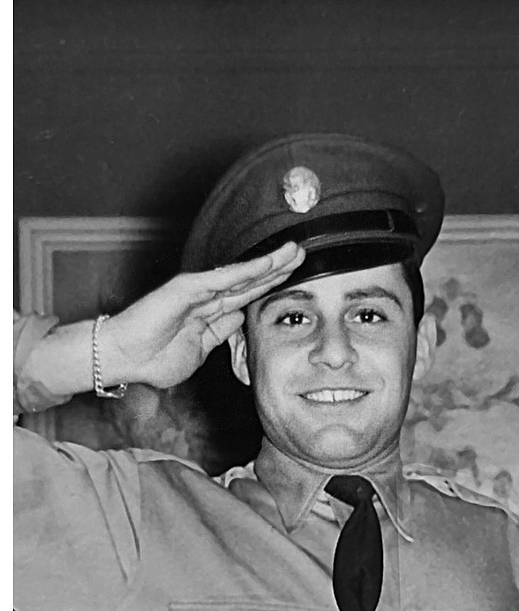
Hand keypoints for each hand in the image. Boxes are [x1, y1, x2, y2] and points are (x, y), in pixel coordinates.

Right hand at [100, 242, 304, 388]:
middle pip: (251, 279)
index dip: (273, 285)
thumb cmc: (154, 358)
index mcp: (211, 311)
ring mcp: (198, 290)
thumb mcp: (200, 350)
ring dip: (269, 263)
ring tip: (294, 251)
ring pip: (243, 274)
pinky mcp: (187, 288)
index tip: (297, 277)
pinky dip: (247, 271)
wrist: (123, 359)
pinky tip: (268, 264)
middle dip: (279, 267)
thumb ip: (220, 333)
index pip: (249, 295)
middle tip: (303, 253)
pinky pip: (224, 278)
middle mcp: (207, 296)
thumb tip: (240, 317)